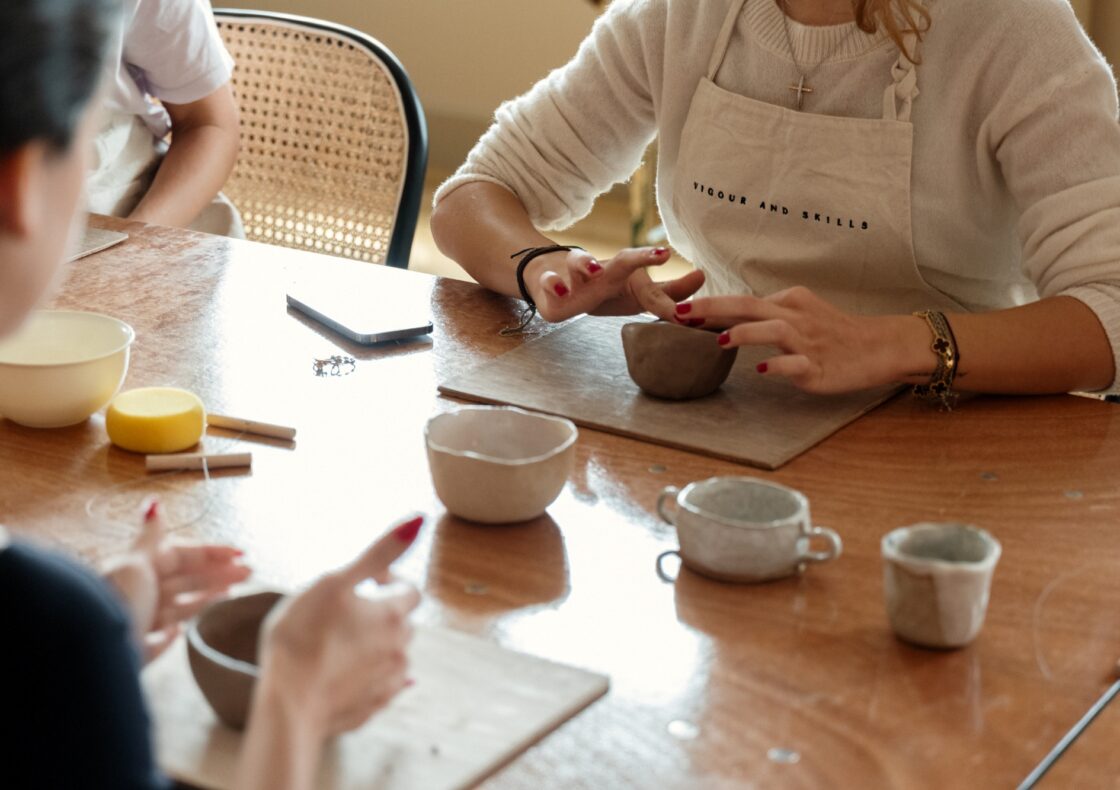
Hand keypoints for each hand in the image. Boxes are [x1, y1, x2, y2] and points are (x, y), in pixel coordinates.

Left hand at [102, 499, 251, 661]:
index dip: (210, 553)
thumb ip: (151, 538)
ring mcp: (139, 622)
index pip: (181, 556)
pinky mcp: (138, 651)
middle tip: (249, 573)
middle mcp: (139, 593)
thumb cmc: (117, 599)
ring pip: (179, 608)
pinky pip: (160, 639)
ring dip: (206, 599)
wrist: (91, 646)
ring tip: (233, 594)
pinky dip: (172, 634)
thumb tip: (153, 503)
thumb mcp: (135, 562)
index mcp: (139, 569)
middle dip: (217, 575)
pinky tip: (182, 631)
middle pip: (184, 581)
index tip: (239, 553)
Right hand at [256, 514, 423, 737]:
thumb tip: (418, 520)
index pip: (409, 590)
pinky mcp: (372, 707)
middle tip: (345, 611)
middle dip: (380, 611)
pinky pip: (379, 685)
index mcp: (393, 615)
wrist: (287, 705)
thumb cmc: (302, 637)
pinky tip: (343, 672)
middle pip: (402, 621)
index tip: (362, 582)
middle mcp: (399, 649)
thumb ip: (378, 552)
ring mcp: (388, 682)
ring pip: (392, 653)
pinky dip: (368, 674)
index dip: (388, 580)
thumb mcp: (334, 581)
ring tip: (338, 642)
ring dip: (375, 643)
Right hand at [525, 246, 705, 321]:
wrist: (552, 279)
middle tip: (662, 256)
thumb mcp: (636, 296)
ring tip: (595, 270)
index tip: (701, 276)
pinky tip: (559, 290)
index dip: (677, 284)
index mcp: (626, 277)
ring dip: (586, 265)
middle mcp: (604, 271)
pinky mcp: (551, 284)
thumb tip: (703, 279)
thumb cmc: (601, 289)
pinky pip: (550, 281)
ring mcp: (576, 275)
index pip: (656, 284)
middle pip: (623, 261)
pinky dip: (553, 284)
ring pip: (580, 263)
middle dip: (641, 258)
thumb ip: (668, 294)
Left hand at [678, 286, 915, 393]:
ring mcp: (807, 341)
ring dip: (744, 333)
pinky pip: (796, 364)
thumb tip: (730, 319)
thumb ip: (769, 314)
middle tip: (682, 314)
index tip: (680, 310)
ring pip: (773, 329)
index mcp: (789, 302)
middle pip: (749, 305)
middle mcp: (795, 317)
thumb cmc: (835, 333)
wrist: (878, 347)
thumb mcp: (801, 313)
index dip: (711, 305)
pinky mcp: (818, 365)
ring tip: (718, 340)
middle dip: (713, 308)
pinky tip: (763, 370)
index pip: (743, 301)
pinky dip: (779, 365)